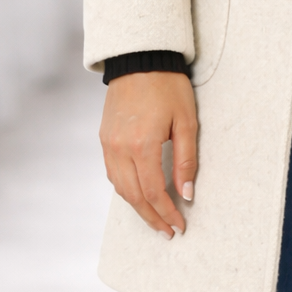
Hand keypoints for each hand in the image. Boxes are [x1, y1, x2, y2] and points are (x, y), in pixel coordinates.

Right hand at [99, 71, 197, 238]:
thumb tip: (187, 194)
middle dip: (152, 217)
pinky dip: (125, 189)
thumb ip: (186, 161)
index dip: (167, 213)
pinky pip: (112, 173)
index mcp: (142, 145)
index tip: (180, 226)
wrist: (140, 59)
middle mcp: (120, 149)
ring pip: (120, 188)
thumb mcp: (186, 121)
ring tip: (155, 219)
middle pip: (134, 196)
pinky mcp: (104, 138)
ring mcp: (108, 144)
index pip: (154, 192)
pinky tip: (138, 194)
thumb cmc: (168, 86)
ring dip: (137, 207)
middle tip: (168, 232)